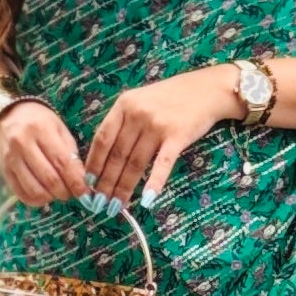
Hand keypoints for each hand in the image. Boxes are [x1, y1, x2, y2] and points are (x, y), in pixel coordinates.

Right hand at [0, 99, 87, 204]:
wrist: (8, 116)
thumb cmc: (39, 122)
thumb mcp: (59, 129)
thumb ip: (71, 154)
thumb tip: (82, 181)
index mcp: (41, 130)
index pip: (62, 162)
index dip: (75, 181)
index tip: (85, 192)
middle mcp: (22, 144)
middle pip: (49, 178)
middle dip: (65, 192)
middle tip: (73, 193)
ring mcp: (11, 159)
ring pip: (34, 190)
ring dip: (51, 197)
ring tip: (58, 193)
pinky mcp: (4, 171)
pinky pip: (21, 194)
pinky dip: (36, 200)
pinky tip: (44, 194)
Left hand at [85, 67, 237, 204]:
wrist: (207, 89)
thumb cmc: (171, 97)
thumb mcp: (140, 100)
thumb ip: (123, 122)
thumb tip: (104, 157)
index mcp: (124, 104)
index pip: (102, 139)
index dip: (93, 163)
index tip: (88, 183)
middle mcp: (137, 114)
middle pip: (117, 155)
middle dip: (106, 183)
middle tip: (98, 203)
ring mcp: (157, 125)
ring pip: (135, 163)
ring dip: (124, 188)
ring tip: (117, 207)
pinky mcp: (178, 136)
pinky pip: (162, 164)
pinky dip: (153, 183)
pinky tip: (147, 200)